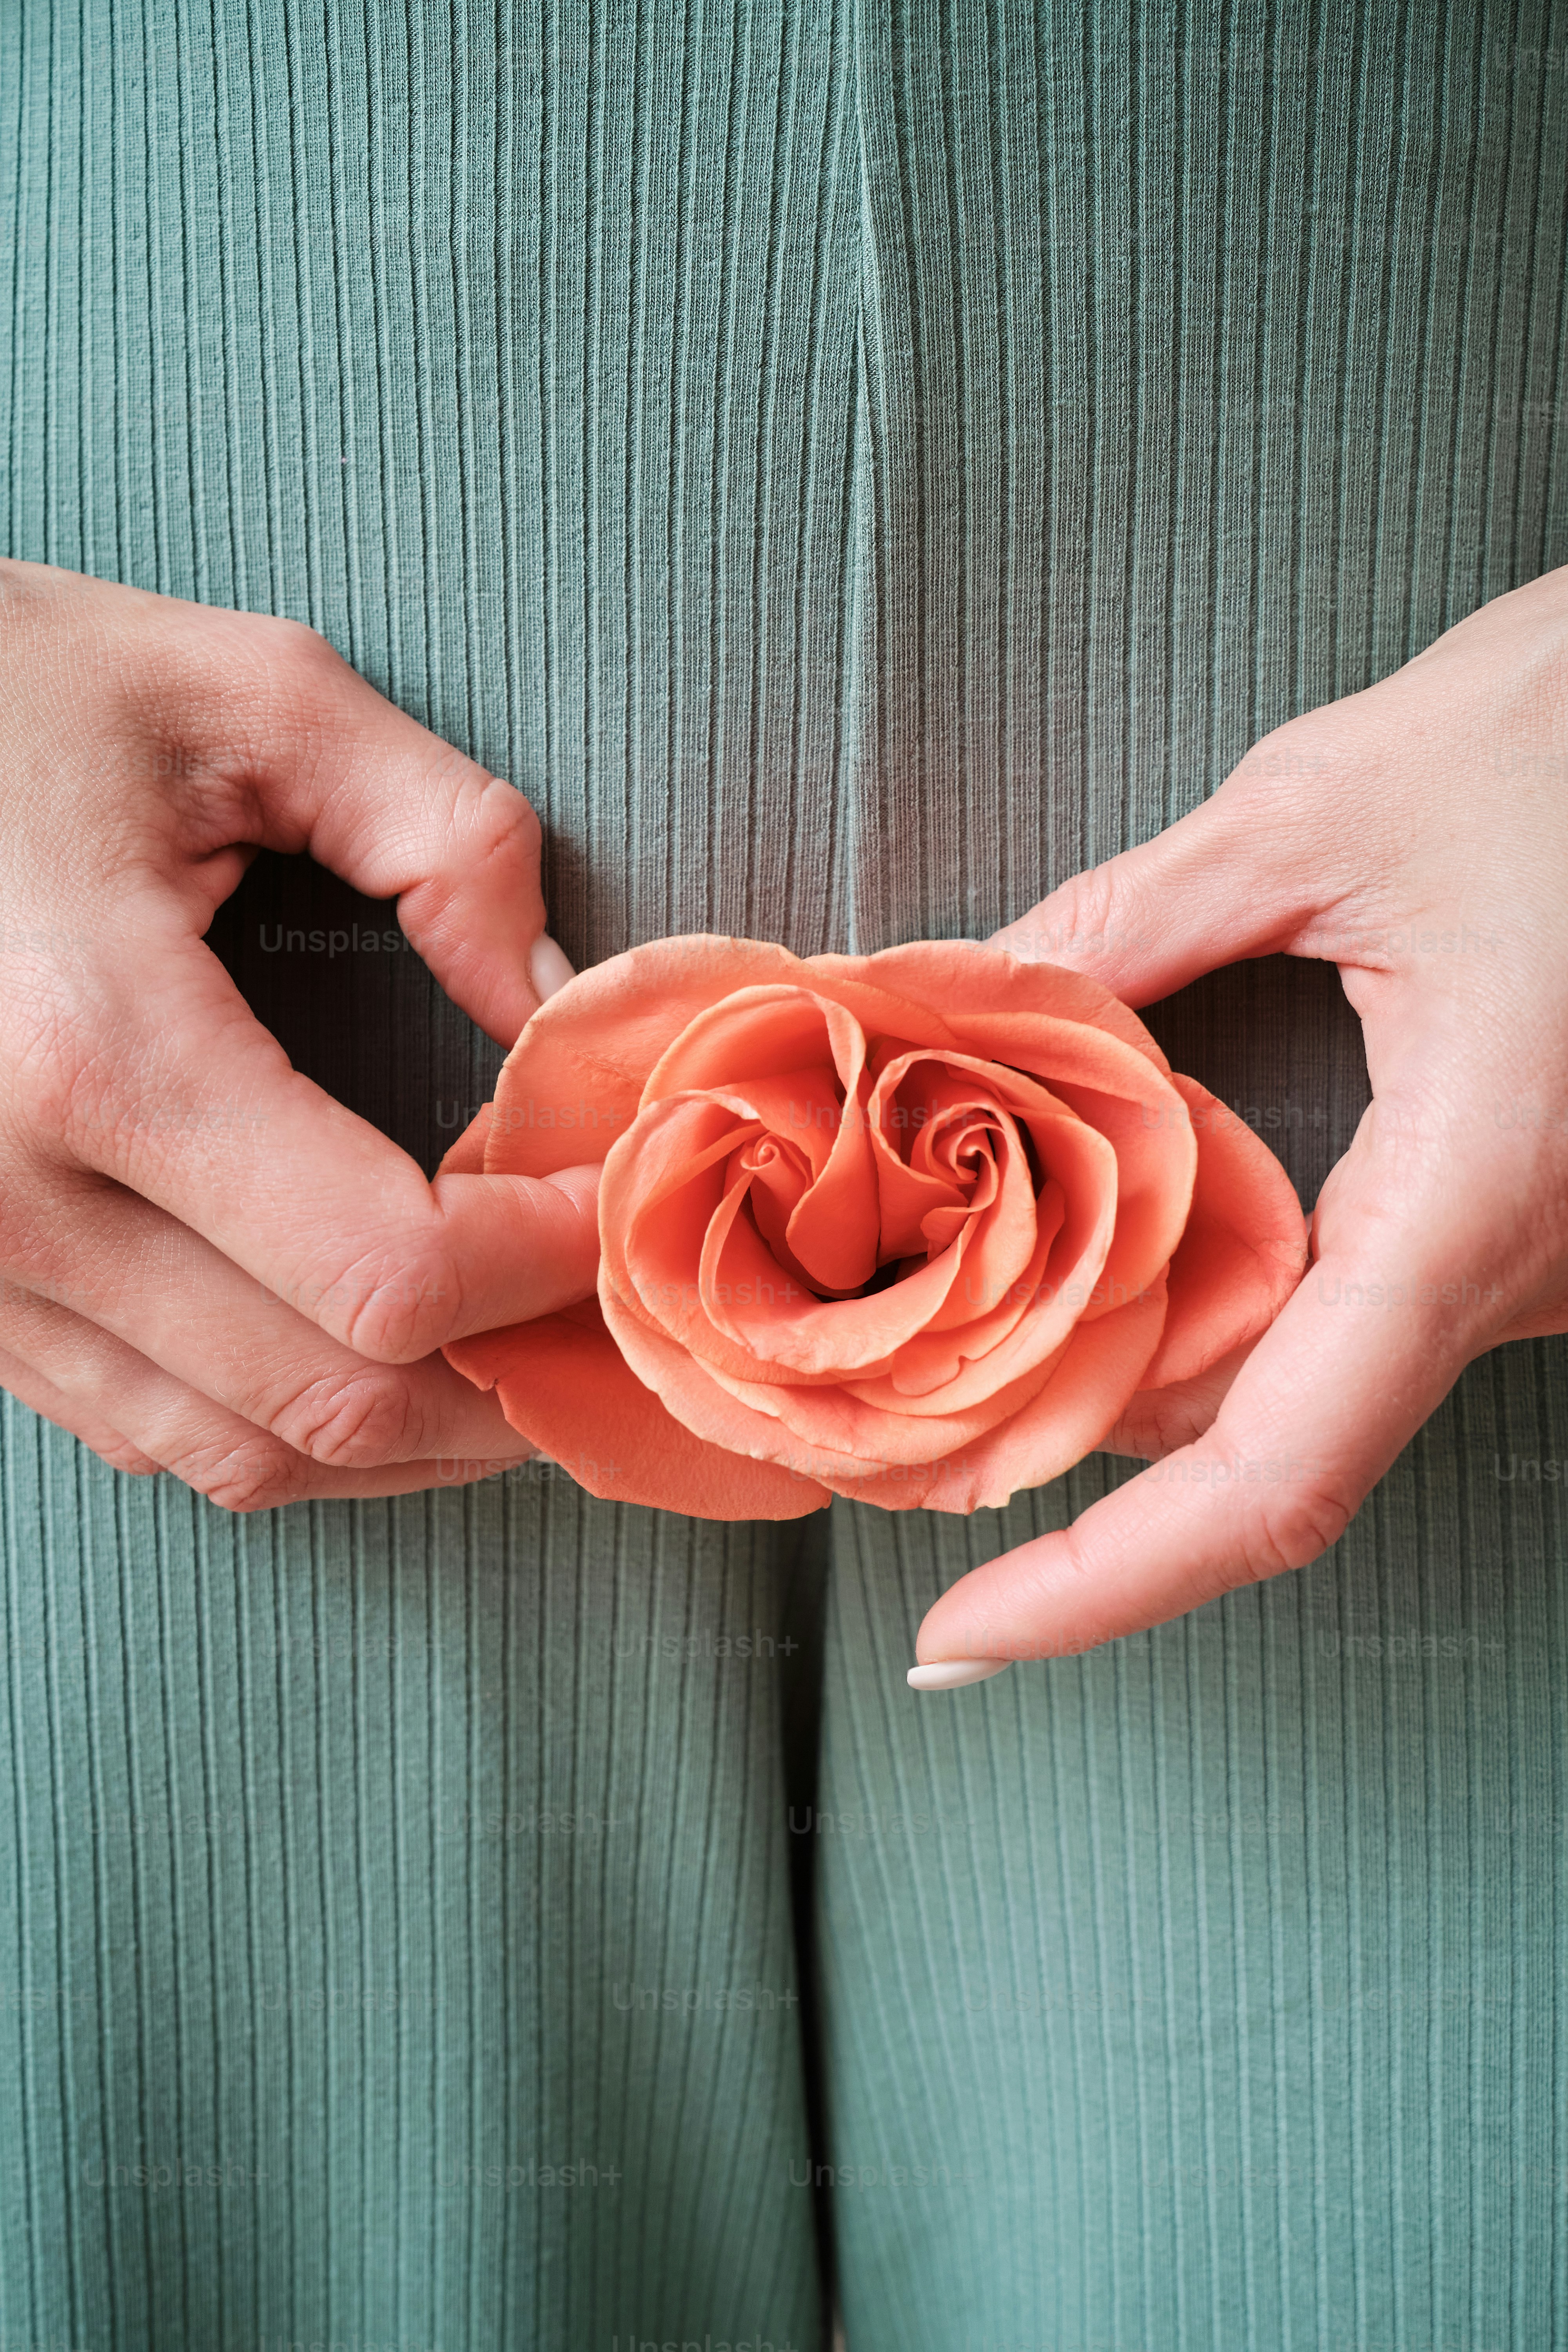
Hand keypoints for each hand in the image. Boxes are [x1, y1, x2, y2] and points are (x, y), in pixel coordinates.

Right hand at [0, 561, 597, 1507]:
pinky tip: (370, 1350)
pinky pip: (148, 1432)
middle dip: (506, 1377)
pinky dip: (289, 1422)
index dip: (546, 1263)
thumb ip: (448, 839)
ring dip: (411, 1432)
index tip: (618, 1201)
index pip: (389, 1267)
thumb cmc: (9, 695)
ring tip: (515, 1348)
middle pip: (331, 1396)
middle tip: (604, 1309)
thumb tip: (565, 1004)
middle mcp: (11, 1200)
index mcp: (97, 1049)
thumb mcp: (250, 695)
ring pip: (243, 1453)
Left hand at [914, 567, 1567, 1677]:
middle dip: (1074, 1436)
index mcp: (1475, 1196)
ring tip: (979, 1305)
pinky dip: (1221, 1295)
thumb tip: (982, 985)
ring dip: (1140, 1354)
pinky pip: (1354, 1310)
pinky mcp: (1519, 1214)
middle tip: (894, 1401)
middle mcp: (1519, 1265)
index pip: (1274, 1476)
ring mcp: (1532, 1254)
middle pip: (1260, 1435)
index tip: (959, 1641)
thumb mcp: (1323, 803)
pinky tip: (1118, 1241)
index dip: (1103, 1587)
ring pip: (1303, 1377)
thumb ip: (1134, 916)